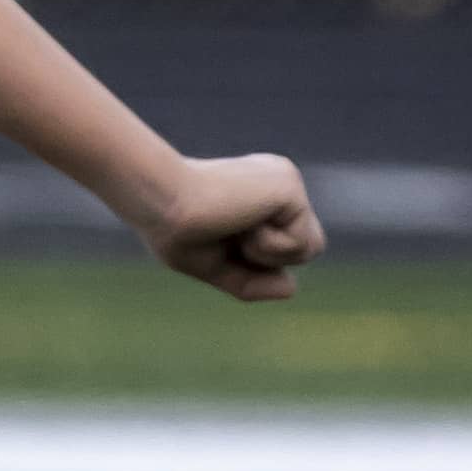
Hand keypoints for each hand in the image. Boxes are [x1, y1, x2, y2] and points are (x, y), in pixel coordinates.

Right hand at [136, 151, 322, 301]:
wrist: (161, 202)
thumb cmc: (173, 229)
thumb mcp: (213, 265)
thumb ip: (251, 280)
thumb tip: (291, 288)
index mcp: (259, 194)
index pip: (284, 244)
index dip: (256, 261)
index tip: (217, 239)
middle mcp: (278, 183)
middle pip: (306, 247)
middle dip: (269, 260)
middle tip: (230, 237)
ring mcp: (287, 182)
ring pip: (311, 247)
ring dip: (269, 254)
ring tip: (238, 230)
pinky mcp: (290, 187)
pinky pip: (301, 242)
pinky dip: (269, 247)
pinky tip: (243, 223)